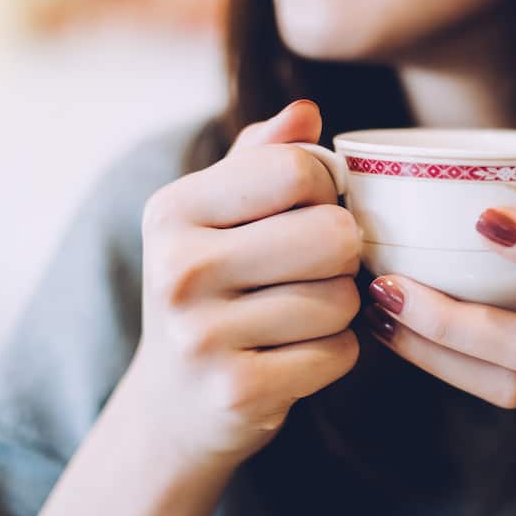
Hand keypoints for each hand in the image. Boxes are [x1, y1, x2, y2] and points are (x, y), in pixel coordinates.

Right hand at [128, 100, 362, 472]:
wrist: (174, 404)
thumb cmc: (214, 291)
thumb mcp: (219, 216)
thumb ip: (263, 156)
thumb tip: (305, 110)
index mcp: (172, 210)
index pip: (295, 168)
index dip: (325, 188)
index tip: (308, 211)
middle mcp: (176, 269)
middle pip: (332, 234)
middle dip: (342, 253)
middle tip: (314, 269)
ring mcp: (201, 336)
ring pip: (343, 298)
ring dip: (340, 307)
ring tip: (298, 315)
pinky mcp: (236, 392)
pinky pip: (340, 353)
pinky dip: (334, 354)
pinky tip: (295, 355)